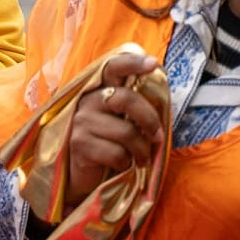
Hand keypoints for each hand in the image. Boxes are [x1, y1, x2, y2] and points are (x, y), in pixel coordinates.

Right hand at [64, 52, 164, 205]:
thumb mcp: (119, 122)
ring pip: (126, 133)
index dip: (131, 63)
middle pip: (126, 99)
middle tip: (157, 137)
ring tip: (141, 158)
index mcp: (99, 91)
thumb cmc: (107, 145)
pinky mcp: (79, 144)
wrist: (81, 175)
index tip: (153, 63)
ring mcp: (80, 122)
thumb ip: (131, 108)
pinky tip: (121, 165)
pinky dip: (127, 164)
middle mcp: (86, 101)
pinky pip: (117, 154)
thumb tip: (160, 95)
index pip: (112, 68)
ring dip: (142, 151)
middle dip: (150, 120)